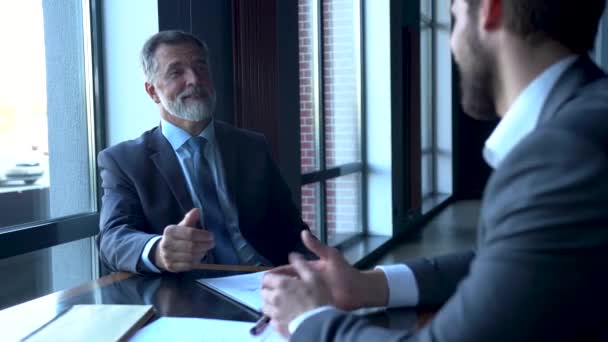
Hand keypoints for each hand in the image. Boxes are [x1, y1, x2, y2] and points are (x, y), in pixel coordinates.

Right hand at [153, 208, 214, 271]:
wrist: (162, 251)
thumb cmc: (177, 237)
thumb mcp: (182, 226)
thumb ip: (190, 219)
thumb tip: (197, 210)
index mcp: (170, 231)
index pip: (190, 233)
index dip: (203, 235)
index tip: (211, 236)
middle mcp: (166, 244)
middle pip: (191, 246)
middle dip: (205, 245)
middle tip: (212, 243)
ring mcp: (168, 256)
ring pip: (191, 257)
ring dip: (202, 253)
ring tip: (205, 249)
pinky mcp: (171, 267)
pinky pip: (189, 266)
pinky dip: (197, 261)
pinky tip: (199, 257)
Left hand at [261, 253, 331, 336]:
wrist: (319, 325)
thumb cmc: (318, 299)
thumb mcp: (314, 277)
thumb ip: (301, 265)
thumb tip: (293, 255)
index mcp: (282, 284)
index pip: (266, 278)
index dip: (271, 277)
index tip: (278, 279)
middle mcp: (274, 298)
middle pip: (263, 292)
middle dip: (269, 290)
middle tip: (280, 291)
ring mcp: (275, 313)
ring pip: (265, 306)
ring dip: (270, 303)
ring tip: (280, 304)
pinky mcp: (278, 326)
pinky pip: (271, 320)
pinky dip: (274, 317)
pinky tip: (283, 316)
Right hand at [267, 230, 388, 310]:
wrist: (359, 290)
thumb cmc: (346, 272)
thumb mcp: (331, 256)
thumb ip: (317, 246)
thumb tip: (303, 232)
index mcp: (309, 269)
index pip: (289, 270)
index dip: (277, 272)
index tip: (266, 276)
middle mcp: (307, 281)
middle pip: (287, 283)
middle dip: (275, 285)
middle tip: (263, 290)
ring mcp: (310, 294)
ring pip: (291, 295)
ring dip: (280, 297)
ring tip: (268, 301)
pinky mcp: (314, 304)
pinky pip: (300, 306)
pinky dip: (290, 308)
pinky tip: (281, 311)